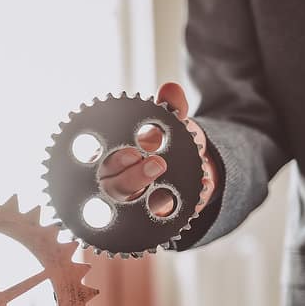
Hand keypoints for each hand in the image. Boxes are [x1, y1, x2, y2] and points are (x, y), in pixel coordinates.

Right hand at [98, 83, 217, 216]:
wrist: (191, 166)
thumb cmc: (167, 142)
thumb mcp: (172, 123)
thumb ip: (170, 107)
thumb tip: (171, 89)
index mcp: (111, 159)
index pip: (102, 163)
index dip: (116, 159)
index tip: (133, 152)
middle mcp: (117, 184)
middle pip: (114, 188)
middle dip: (133, 177)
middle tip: (157, 164)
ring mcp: (135, 205)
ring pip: (134, 208)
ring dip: (154, 196)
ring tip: (178, 180)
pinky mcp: (157, 217)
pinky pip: (164, 216)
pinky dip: (183, 202)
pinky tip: (202, 185)